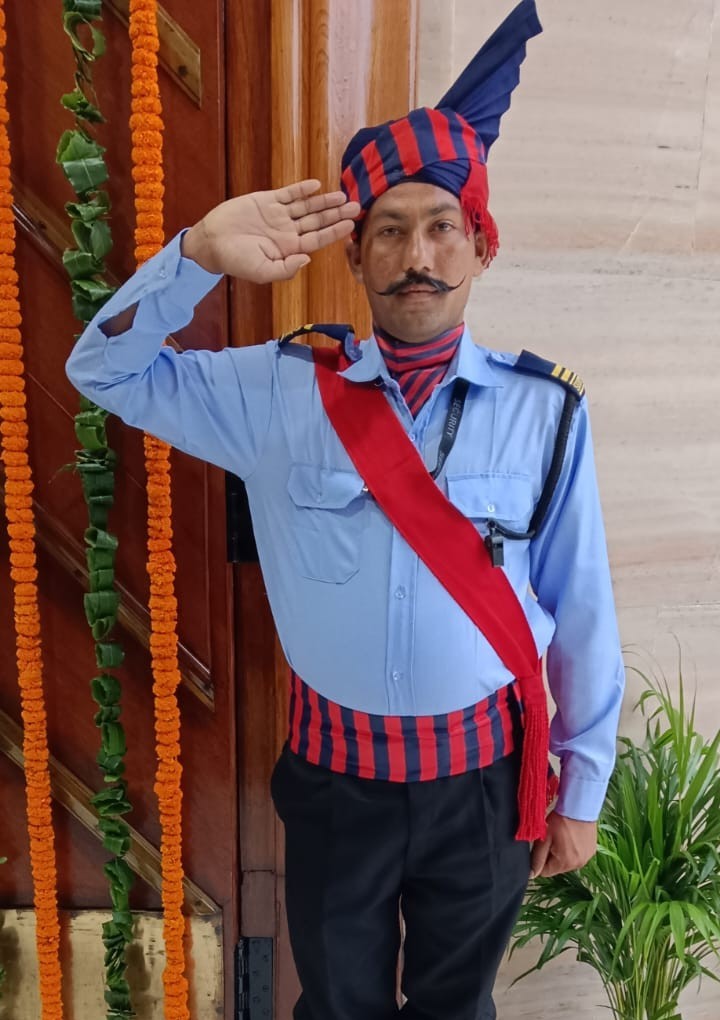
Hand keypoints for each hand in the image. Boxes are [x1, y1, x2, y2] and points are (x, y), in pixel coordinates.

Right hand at [181, 179, 360, 281]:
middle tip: (357, 206)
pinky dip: (302, 190)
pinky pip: (288, 194)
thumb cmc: (235, 261)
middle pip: (317, 221)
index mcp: (289, 249)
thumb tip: (308, 259)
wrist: (211, 242)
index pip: (317, 239)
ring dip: (324, 201)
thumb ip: (286, 269)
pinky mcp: (266, 201)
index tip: (351, 224)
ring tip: (342, 195)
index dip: (335, 231)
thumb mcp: (262, 271)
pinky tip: (316, 186)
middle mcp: (287, 232)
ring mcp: (278, 215)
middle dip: (337, 214)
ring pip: (307, 207)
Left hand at [530, 811, 596, 877]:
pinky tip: (572, 836)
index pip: (545, 872)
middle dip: (551, 856)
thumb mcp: (544, 838)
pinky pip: (577, 856)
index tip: (542, 845)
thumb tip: (532, 874)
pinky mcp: (592, 851)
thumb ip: (537, 858)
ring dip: (562, 853)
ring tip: (563, 836)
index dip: (540, 860)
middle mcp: (577, 865)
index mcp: (565, 863)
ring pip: (567, 862)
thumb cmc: (561, 821)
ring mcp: (586, 858)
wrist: (580, 807)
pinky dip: (572, 849)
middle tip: (552, 838)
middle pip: (556, 867)